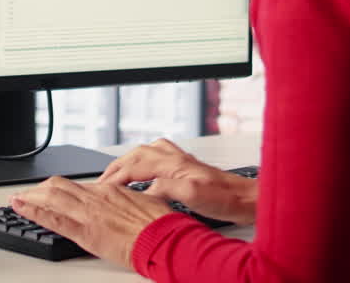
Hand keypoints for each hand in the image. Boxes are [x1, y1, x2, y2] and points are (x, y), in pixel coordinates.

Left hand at [9, 176, 173, 266]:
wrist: (166, 239)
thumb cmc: (161, 224)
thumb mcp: (145, 203)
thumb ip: (129, 200)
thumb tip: (128, 201)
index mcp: (110, 190)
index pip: (76, 185)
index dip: (59, 188)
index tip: (49, 190)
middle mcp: (96, 197)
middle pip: (58, 187)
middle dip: (39, 190)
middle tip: (27, 194)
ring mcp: (88, 214)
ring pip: (50, 198)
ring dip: (30, 198)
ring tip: (17, 199)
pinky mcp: (85, 232)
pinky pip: (53, 219)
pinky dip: (33, 212)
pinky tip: (22, 208)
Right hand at [98, 138, 256, 224]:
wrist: (247, 198)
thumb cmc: (226, 199)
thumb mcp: (194, 196)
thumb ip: (167, 188)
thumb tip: (146, 189)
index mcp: (174, 164)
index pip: (134, 166)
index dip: (115, 177)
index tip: (102, 187)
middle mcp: (176, 158)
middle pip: (137, 154)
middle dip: (117, 166)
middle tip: (102, 180)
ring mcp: (182, 160)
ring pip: (146, 151)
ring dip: (129, 160)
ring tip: (118, 171)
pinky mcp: (188, 166)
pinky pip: (157, 155)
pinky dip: (143, 159)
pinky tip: (147, 167)